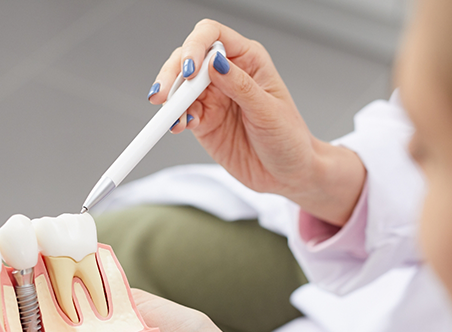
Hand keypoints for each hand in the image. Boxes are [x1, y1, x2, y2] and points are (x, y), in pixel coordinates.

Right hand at [150, 19, 364, 224]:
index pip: (213, 37)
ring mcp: (212, 99)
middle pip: (188, 60)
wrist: (285, 174)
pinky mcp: (203, 123)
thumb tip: (215, 63)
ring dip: (170, 101)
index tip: (189, 71)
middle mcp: (226, 75)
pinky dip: (174, 120)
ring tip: (170, 116)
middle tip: (163, 96)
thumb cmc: (288, 139)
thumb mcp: (268, 111)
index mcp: (248, 60)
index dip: (195, 47)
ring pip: (180, 88)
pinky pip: (181, 115)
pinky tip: (177, 126)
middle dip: (172, 75)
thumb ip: (241, 86)